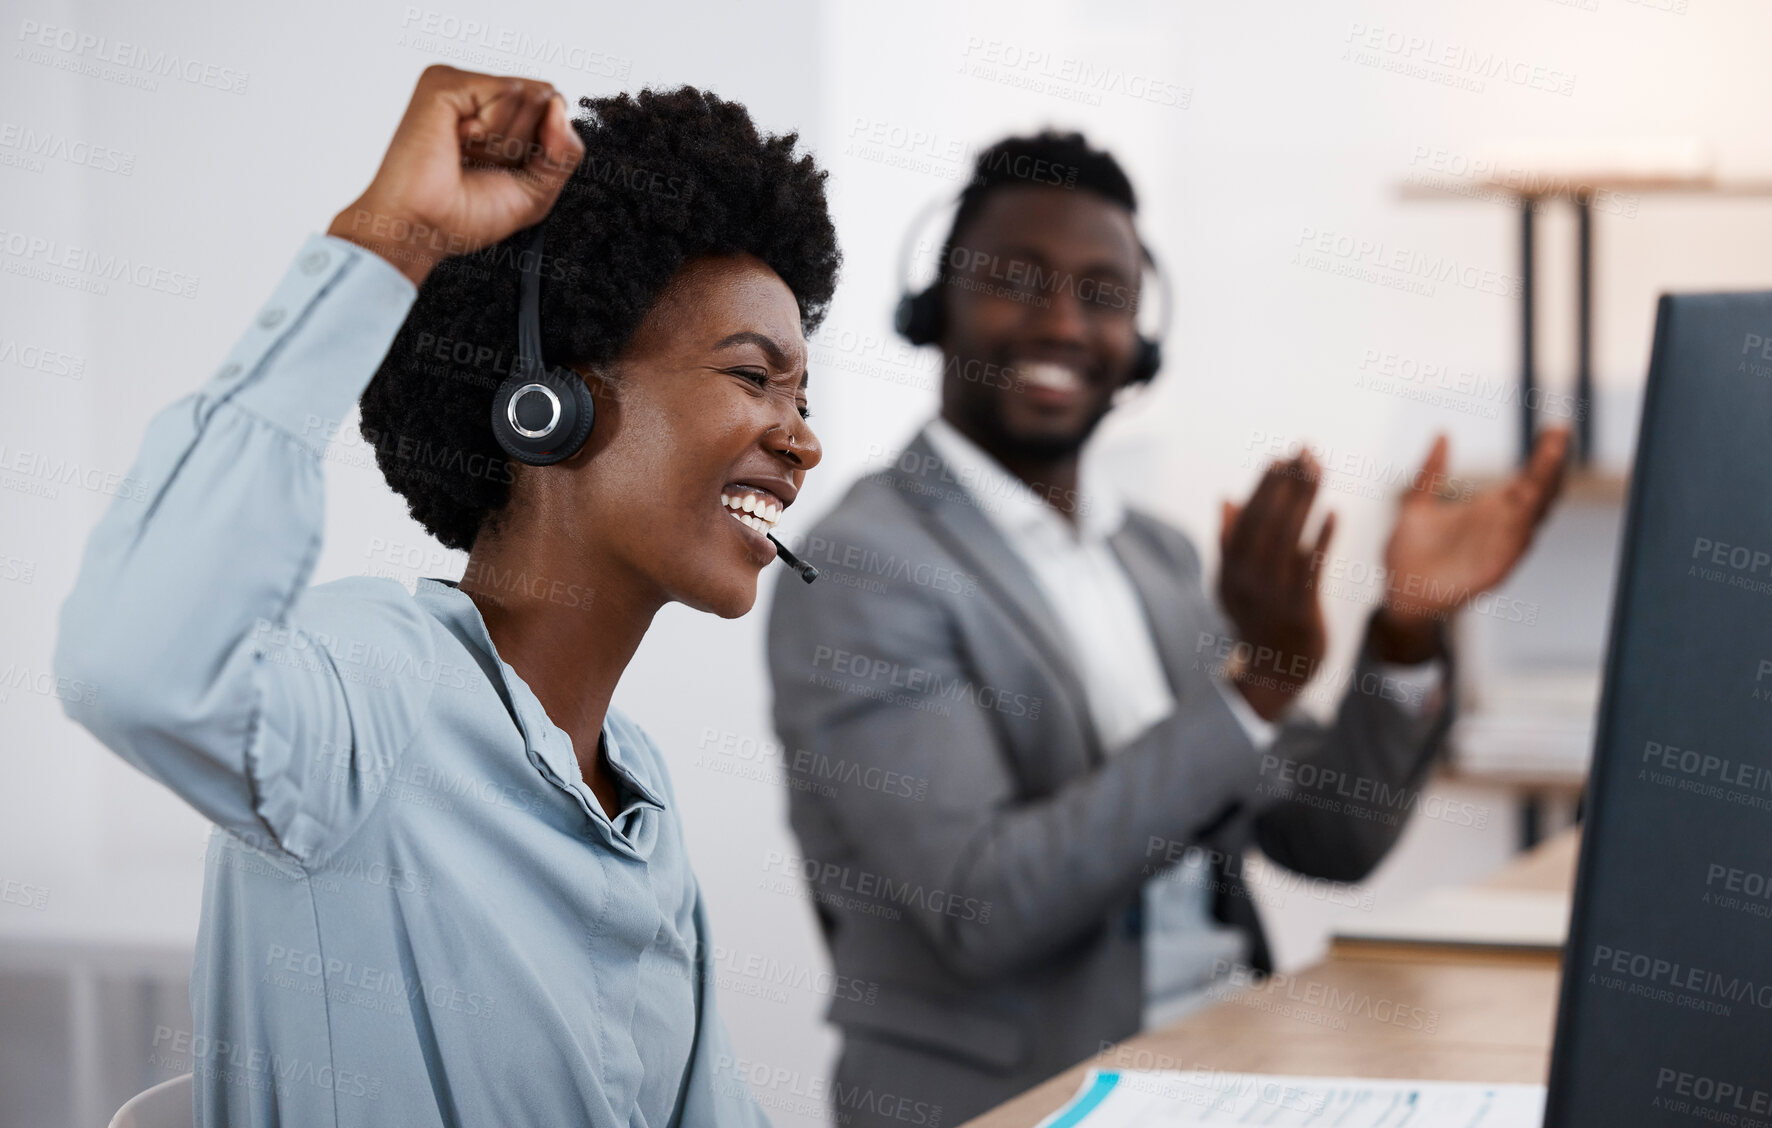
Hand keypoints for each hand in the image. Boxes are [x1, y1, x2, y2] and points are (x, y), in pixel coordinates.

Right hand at [326, 65, 585, 286]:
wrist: (422, 228)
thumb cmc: (463, 215)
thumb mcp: (538, 190)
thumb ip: (565, 151)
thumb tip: (559, 108)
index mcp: (495, 116)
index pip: (554, 109)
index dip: (546, 147)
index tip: (503, 169)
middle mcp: (478, 96)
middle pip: (548, 99)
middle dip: (527, 145)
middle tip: (481, 163)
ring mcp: (460, 85)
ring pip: (533, 96)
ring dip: (507, 142)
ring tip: (466, 154)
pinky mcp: (445, 82)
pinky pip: (509, 92)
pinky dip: (493, 130)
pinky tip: (459, 142)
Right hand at [1217, 449, 1337, 720]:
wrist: (1277, 671)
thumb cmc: (1259, 618)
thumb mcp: (1233, 583)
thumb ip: (1230, 541)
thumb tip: (1226, 497)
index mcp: (1229, 570)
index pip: (1246, 519)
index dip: (1263, 486)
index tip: (1280, 458)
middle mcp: (1246, 580)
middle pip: (1268, 521)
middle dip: (1287, 483)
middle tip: (1305, 452)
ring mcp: (1273, 596)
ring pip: (1290, 537)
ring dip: (1305, 500)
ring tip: (1319, 469)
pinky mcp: (1301, 610)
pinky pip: (1312, 567)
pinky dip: (1323, 538)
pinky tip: (1334, 512)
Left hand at [1371, 426, 1570, 659]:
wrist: (1399, 594)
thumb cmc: (1410, 553)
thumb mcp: (1416, 503)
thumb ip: (1431, 471)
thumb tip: (1442, 434)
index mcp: (1491, 508)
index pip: (1529, 477)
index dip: (1546, 455)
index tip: (1556, 427)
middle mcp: (1504, 526)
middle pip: (1542, 491)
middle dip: (1553, 464)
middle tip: (1561, 433)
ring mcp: (1503, 546)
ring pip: (1534, 513)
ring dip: (1545, 486)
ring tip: (1551, 456)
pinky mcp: (1496, 567)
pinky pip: (1516, 542)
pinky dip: (1525, 521)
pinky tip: (1528, 497)